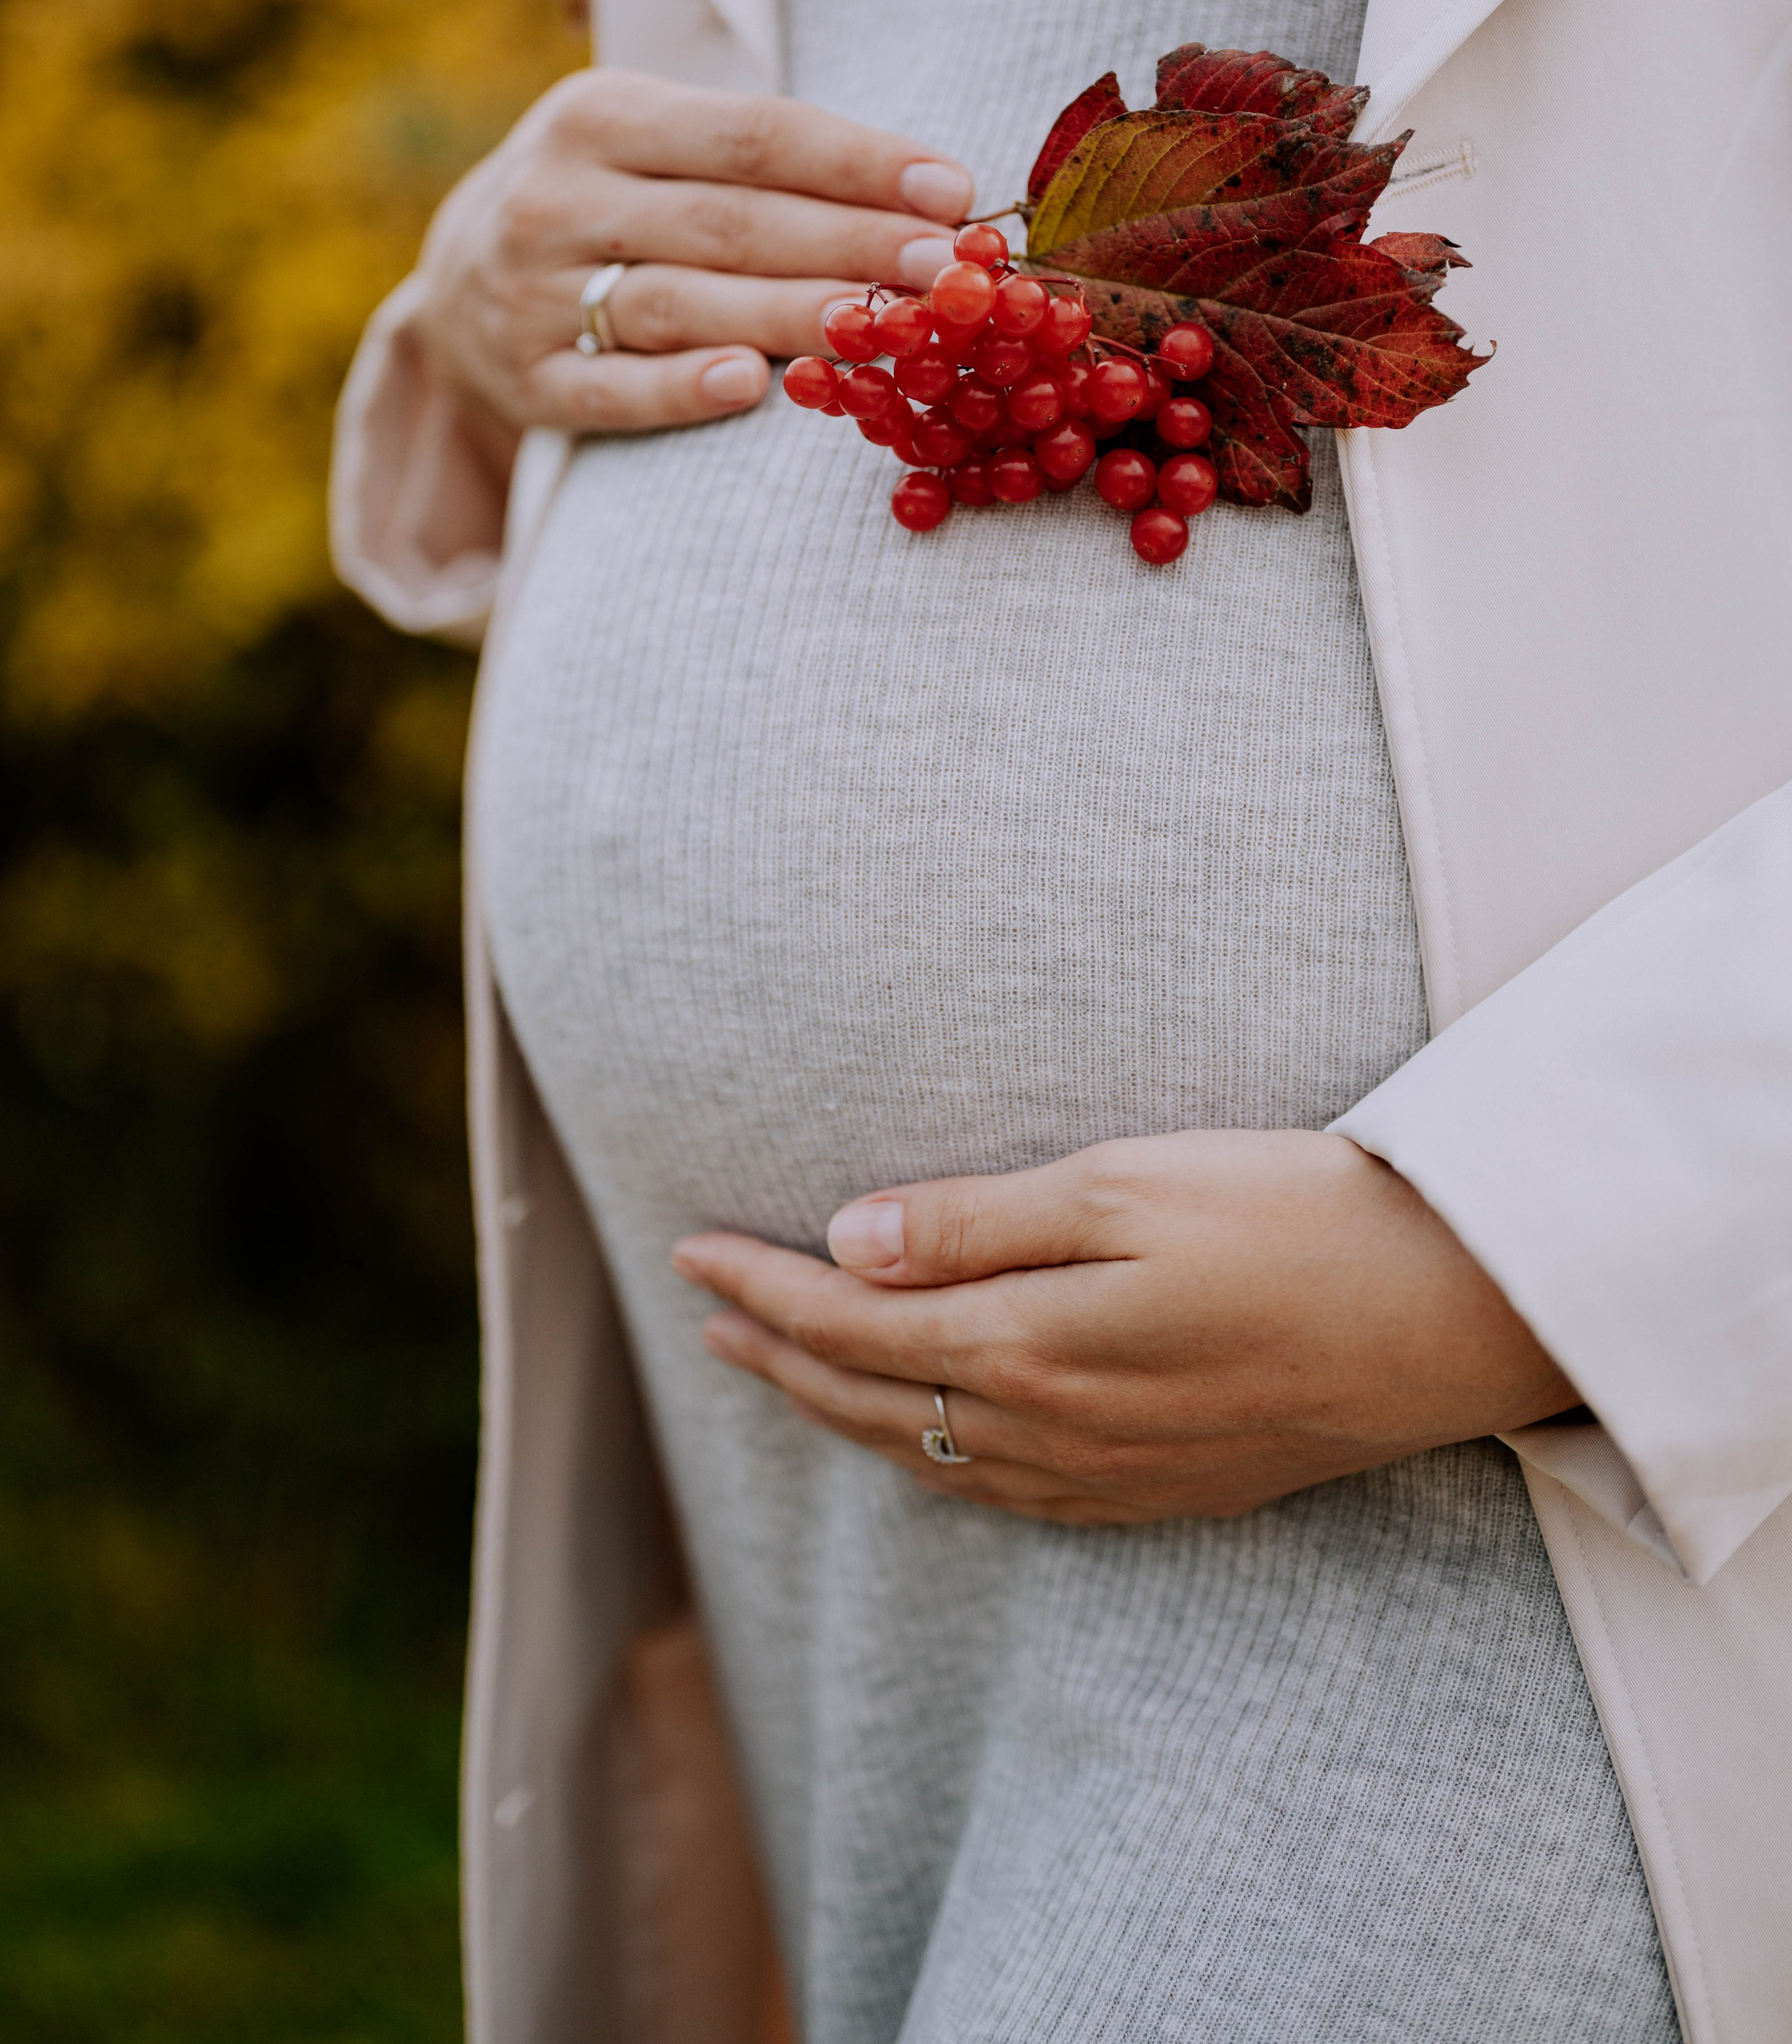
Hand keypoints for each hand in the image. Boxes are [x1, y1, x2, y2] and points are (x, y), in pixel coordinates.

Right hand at [412, 68, 971, 466]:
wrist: (454, 283)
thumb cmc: (604, 201)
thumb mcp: (650, 141)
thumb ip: (757, 158)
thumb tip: (925, 195)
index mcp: (598, 115)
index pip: (751, 134)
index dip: (857, 162)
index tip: (952, 191)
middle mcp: (555, 197)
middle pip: (729, 221)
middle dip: (849, 243)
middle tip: (945, 271)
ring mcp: (532, 292)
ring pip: (680, 302)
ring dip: (791, 315)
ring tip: (885, 327)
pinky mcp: (528, 380)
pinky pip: (613, 389)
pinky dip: (681, 388)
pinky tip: (751, 386)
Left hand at [672, 1130, 1578, 1524]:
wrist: (1446, 1318)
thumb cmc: (1291, 1219)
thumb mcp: (1124, 1187)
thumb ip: (977, 1221)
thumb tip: (843, 1238)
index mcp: (1028, 1342)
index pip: (849, 1319)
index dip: (760, 1286)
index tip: (690, 1252)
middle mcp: (1049, 1428)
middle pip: (871, 1399)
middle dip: (777, 1354)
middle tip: (705, 1315)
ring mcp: (1106, 1474)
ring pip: (928, 1453)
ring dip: (839, 1410)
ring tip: (779, 1372)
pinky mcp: (1161, 1489)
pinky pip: (1001, 1494)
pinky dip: (929, 1460)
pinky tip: (920, 1442)